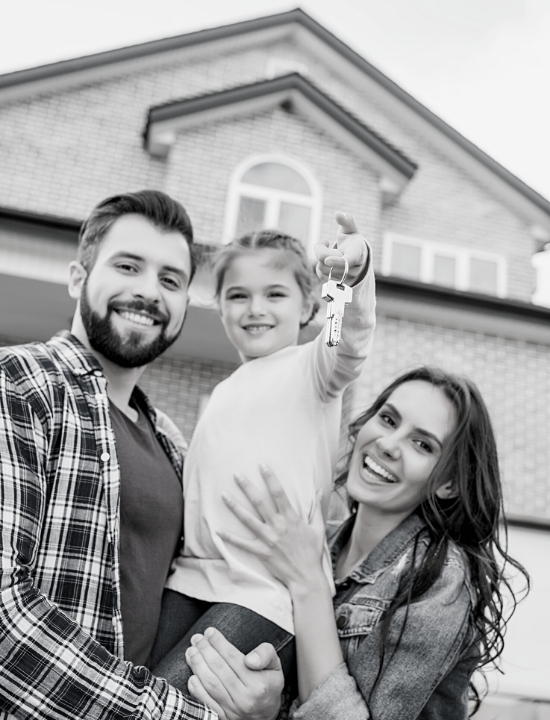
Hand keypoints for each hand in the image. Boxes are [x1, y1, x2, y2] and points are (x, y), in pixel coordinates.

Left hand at [186, 627, 283, 719]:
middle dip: (205, 650)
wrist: (267, 714)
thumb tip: (249, 659)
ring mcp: (233, 710)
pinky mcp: (224, 717)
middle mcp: (245, 699)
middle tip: (197, 638)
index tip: (210, 631)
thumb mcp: (275, 665)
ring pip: (211, 684)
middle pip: (219, 669)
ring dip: (198, 666)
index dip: (219, 643)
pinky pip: (207, 703)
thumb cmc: (269, 684)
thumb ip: (266, 654)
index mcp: (258, 684)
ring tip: (191, 651)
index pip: (234, 658)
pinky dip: (196, 689)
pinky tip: (192, 675)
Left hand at [219, 466, 324, 592]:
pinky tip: (218, 531)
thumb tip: (320, 491)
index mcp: (291, 518)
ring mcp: (268, 538)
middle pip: (259, 502)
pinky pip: (242, 543)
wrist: (306, 577)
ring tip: (223, 495)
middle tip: (236, 474)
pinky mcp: (261, 552)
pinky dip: (229, 538)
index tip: (262, 465)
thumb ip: (316, 509)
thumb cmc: (312, 552)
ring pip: (247, 519)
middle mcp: (277, 525)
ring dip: (234, 506)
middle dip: (247, 487)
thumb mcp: (317, 528)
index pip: (278, 492)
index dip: (269, 478)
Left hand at [314, 211, 369, 285]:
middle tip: (324, 241)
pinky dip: (320, 267)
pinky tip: (326, 261)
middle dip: (320, 249)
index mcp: (358, 252)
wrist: (357, 259)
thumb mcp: (350, 229)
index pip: (349, 259)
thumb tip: (339, 214)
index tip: (327, 260)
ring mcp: (347, 278)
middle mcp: (354, 268)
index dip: (338, 261)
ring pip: (323, 270)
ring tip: (327, 251)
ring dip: (319, 259)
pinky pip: (321, 277)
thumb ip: (346, 221)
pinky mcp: (339, 285)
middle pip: (328, 261)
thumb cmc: (352, 241)